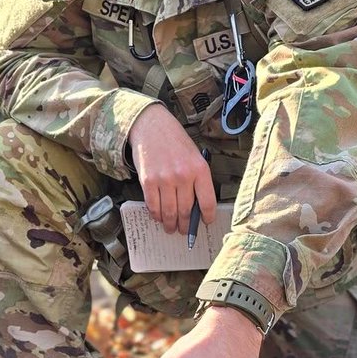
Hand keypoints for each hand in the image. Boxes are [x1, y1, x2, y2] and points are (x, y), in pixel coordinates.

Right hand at [128, 104, 215, 233]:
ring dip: (170, 224)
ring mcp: (164, 180)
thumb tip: (196, 207)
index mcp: (200, 169)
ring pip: (170, 213)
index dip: (207, 217)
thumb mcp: (194, 156)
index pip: (208, 202)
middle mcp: (183, 176)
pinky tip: (159, 216)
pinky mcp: (148, 181)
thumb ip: (197, 180)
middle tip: (184, 231)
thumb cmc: (175, 141)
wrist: (151, 126)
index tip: (205, 222)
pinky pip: (153, 206)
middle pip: (186, 211)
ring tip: (171, 228)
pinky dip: (156, 215)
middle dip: (186, 225)